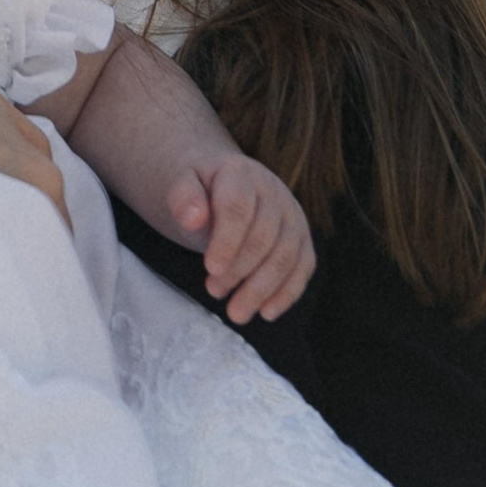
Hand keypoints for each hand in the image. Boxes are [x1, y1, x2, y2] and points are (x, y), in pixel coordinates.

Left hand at [165, 152, 314, 324]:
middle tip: (214, 291)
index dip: (227, 240)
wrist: (220, 182)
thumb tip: (194, 218)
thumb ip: (183, 198)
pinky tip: (266, 312)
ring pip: (286, 256)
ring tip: (236, 312)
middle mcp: (273, 191)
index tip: (211, 268)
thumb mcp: (182, 185)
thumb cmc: (200, 190)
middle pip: (264, 236)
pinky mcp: (302, 237)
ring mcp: (292, 215)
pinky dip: (287, 293)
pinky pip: (303, 266)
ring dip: (261, 289)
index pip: (238, 207)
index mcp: (240, 173)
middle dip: (239, 270)